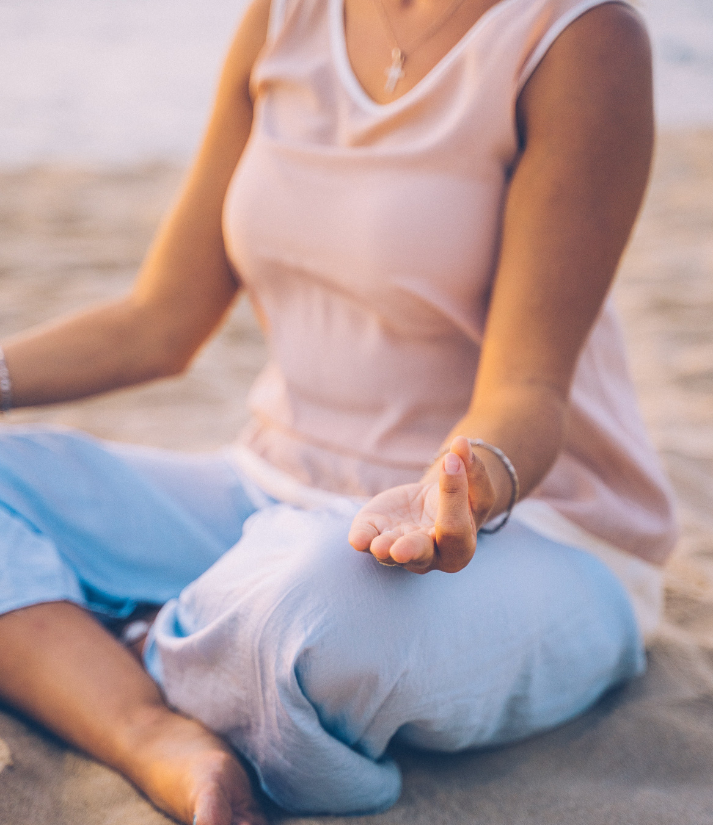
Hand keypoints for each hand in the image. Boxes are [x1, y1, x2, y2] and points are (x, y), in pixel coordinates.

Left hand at [348, 436, 494, 572]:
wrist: (429, 506)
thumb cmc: (459, 498)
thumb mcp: (472, 483)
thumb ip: (471, 467)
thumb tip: (462, 443)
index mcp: (461, 546)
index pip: (455, 526)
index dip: (455, 494)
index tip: (451, 461)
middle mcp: (430, 556)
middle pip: (422, 554)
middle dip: (410, 550)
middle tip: (400, 550)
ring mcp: (399, 549)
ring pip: (391, 554)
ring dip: (383, 549)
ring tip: (378, 545)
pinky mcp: (375, 535)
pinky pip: (367, 539)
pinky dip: (362, 538)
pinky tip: (357, 538)